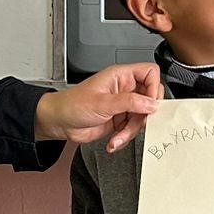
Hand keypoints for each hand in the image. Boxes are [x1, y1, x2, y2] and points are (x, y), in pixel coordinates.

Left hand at [35, 64, 161, 152]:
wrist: (59, 123)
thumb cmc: (72, 104)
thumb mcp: (102, 103)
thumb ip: (129, 102)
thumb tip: (151, 103)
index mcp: (120, 76)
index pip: (149, 73)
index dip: (154, 87)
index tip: (150, 104)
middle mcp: (124, 89)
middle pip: (150, 98)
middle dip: (144, 115)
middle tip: (137, 122)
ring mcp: (123, 105)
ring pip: (142, 117)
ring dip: (131, 131)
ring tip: (118, 136)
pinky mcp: (120, 120)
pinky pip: (132, 129)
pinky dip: (125, 137)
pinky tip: (114, 140)